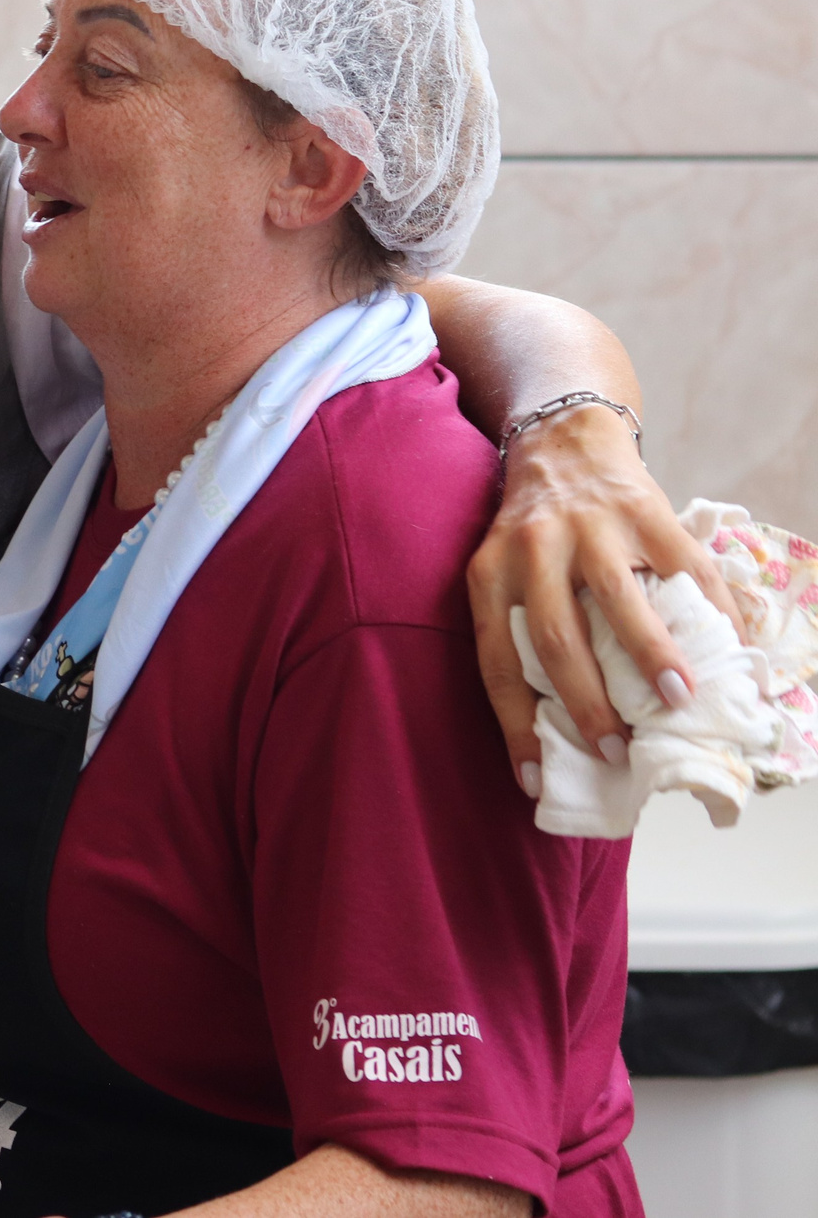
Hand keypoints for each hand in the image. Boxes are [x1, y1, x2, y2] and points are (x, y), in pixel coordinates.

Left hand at [469, 404, 743, 793]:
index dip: (513, 725)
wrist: (562, 440)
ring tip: (677, 703)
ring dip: (649, 658)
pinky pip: (682, 569)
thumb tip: (562, 726)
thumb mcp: (505, 569)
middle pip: (555, 637)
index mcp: (489, 575)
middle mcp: (532, 549)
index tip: (533, 780)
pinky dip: (712, 615)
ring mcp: (590, 528)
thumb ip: (525, 629)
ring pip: (617, 602)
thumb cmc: (535, 531)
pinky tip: (731, 652)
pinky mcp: (644, 510)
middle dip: (586, 702)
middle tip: (616, 750)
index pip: (494, 662)